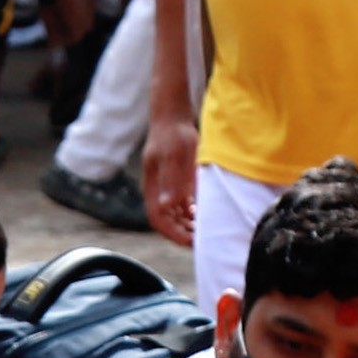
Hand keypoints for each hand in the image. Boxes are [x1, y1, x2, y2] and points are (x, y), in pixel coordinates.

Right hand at [141, 107, 199, 246]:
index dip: (174, 234)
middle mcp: (156, 191)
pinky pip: (180, 205)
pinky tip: (202, 214)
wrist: (172, 115)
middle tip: (203, 240)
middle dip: (183, 233)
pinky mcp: (174, 181)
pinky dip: (191, 213)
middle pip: (166, 221)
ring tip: (204, 231)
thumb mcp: (175, 156)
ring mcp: (164, 186)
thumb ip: (173, 180)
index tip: (191, 242)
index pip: (159, 220)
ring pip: (174, 215)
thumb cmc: (173, 133)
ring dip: (187, 225)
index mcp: (153, 187)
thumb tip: (168, 205)